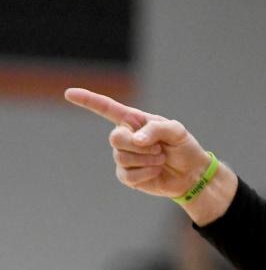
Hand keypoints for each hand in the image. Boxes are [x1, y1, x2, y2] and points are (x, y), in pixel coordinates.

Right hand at [65, 87, 209, 196]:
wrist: (192, 174)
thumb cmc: (184, 147)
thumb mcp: (176, 131)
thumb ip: (156, 129)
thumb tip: (135, 140)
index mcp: (135, 121)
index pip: (106, 108)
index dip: (88, 100)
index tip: (69, 93)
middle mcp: (126, 137)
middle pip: (115, 138)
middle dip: (139, 146)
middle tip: (159, 149)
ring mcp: (124, 157)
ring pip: (122, 158)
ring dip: (148, 160)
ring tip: (161, 159)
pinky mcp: (127, 176)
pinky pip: (128, 175)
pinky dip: (146, 174)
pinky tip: (156, 171)